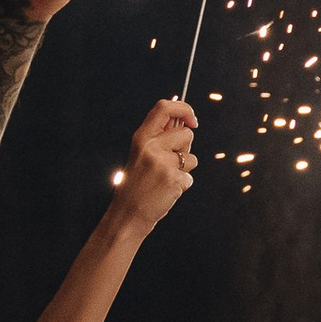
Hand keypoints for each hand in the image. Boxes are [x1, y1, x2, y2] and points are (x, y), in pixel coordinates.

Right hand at [113, 98, 196, 229]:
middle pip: (186, 134)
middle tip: (169, 163)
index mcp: (141, 137)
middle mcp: (151, 147)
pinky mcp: (173, 179)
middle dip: (186, 148)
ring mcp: (162, 163)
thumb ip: (160, 138)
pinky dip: (183, 184)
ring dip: (185, 168)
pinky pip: (190, 176)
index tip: (192, 119)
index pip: (164, 107)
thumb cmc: (137, 184)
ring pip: (191, 157)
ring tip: (165, 178)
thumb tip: (184, 120)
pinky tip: (167, 190)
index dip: (183, 108)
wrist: (128, 214)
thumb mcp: (141, 154)